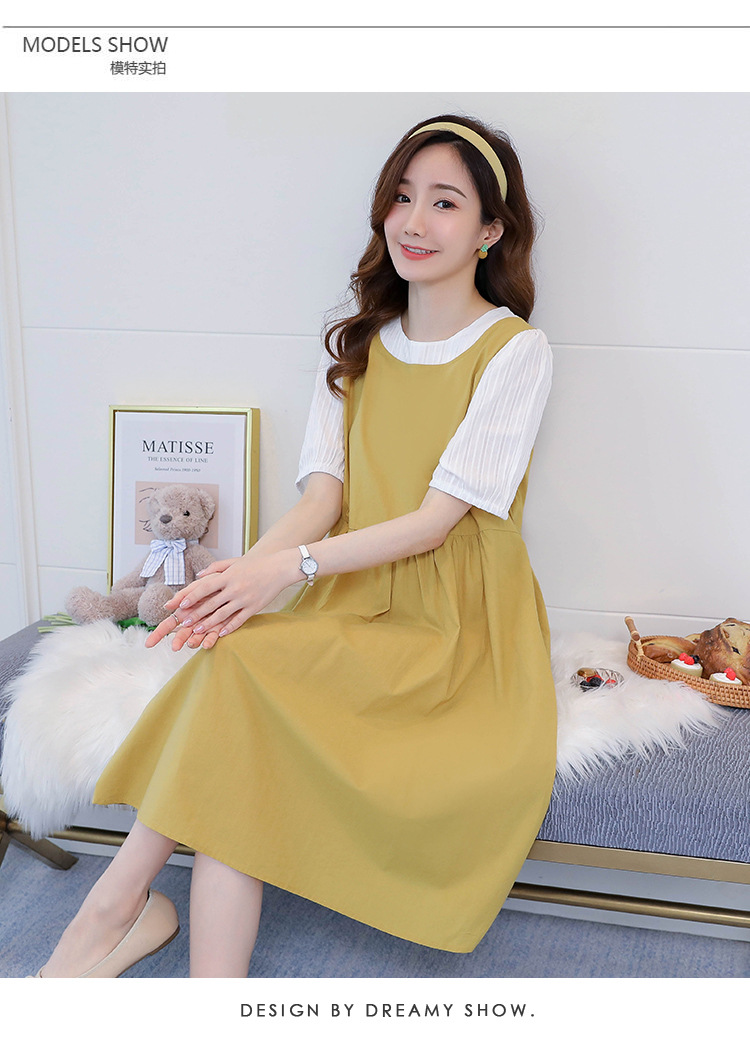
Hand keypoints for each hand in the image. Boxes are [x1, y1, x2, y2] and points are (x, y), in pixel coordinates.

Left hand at [145, 551, 295, 650]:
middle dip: (196, 614)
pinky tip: (220, 633)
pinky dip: (228, 627)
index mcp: (228, 576)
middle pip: (211, 603)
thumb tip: (198, 576)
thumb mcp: (234, 562)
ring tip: (197, 630)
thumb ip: (215, 568)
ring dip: (208, 623)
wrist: (279, 567)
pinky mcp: (254, 607)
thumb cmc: (255, 564)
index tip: (180, 604)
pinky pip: (239, 620)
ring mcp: (244, 599)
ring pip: (223, 614)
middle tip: (183, 622)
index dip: (192, 596)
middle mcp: (235, 588)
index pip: (205, 587)